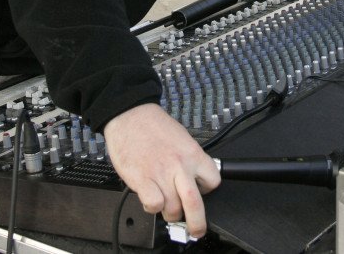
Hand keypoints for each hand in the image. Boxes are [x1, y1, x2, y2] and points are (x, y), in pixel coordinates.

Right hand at [103, 103, 220, 236]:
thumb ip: (189, 160)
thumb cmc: (154, 126)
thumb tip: (194, 178)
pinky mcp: (142, 179)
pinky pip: (153, 205)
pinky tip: (149, 198)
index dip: (206, 190)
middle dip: (197, 224)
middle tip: (196, 229)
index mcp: (193, 153)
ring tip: (162, 201)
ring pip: (172, 209)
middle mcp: (179, 165)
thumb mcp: (182, 139)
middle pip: (195, 204)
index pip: (213, 181)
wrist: (130, 114)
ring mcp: (161, 174)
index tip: (200, 192)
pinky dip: (151, 207)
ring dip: (168, 211)